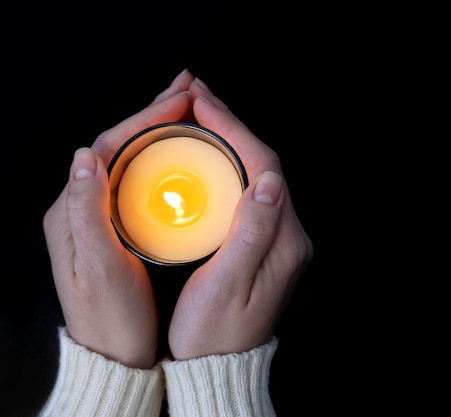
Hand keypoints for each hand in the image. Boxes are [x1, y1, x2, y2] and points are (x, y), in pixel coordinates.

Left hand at [43, 69, 194, 367]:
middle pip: (120, 145)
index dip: (145, 118)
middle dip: (155, 113)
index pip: (107, 146)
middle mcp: (82, 205)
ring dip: (160, 130)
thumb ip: (86, 213)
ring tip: (190, 111)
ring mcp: (102, 214)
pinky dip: (163, 158)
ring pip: (133, 158)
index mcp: (71, 210)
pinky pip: (142, 179)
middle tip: (190, 89)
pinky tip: (182, 155)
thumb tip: (83, 157)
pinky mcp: (119, 226)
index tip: (181, 100)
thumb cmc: (109, 318)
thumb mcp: (97, 269)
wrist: (112, 354)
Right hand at [167, 78, 313, 358]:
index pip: (264, 166)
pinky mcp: (265, 243)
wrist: (222, 363)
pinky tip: (206, 159)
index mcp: (284, 240)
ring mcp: (279, 238)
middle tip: (195, 97)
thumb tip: (270, 182)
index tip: (201, 103)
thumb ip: (251, 233)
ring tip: (198, 117)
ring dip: (229, 141)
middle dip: (230, 125)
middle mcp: (289, 234)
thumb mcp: (228, 285)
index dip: (233, 129)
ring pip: (256, 173)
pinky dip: (227, 167)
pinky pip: (248, 191)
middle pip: (263, 163)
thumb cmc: (216, 332)